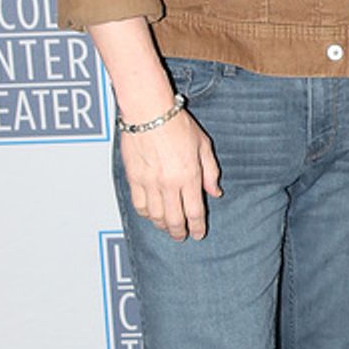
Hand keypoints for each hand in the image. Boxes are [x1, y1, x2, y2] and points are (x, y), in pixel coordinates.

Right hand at [119, 108, 221, 239]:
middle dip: (179, 232)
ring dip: (162, 225)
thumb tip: (214, 193)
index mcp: (189, 176)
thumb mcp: (203, 146)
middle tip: (182, 236)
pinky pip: (139, 205)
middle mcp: (169, 183)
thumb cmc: (177, 124)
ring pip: (155, 216)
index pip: (195, 212)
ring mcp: (149, 183)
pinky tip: (151, 214)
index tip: (198, 234)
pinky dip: (146, 214)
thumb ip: (210, 172)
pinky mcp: (134, 178)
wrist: (148, 112)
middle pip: (174, 219)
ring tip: (167, 227)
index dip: (197, 227)